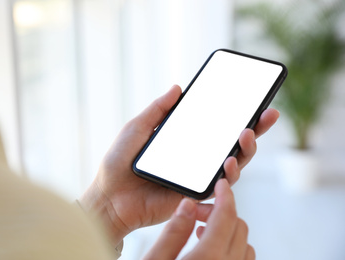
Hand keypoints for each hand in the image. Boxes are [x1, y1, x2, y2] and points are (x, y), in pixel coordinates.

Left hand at [79, 85, 278, 246]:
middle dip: (254, 129)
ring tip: (246, 135)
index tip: (253, 100)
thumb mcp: (137, 128)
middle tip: (266, 114)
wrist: (110, 196)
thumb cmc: (118, 163)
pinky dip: (229, 174)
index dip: (235, 114)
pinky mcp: (195, 195)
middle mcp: (195, 158)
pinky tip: (231, 161)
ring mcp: (197, 177)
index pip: (215, 126)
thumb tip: (178, 88)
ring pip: (233, 164)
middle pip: (231, 144)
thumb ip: (158, 109)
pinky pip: (219, 185)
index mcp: (184, 141)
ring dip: (246, 150)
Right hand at [143, 179, 254, 259]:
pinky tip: (210, 248)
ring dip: (228, 230)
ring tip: (201, 231)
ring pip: (245, 243)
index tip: (221, 183)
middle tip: (197, 212)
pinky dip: (232, 246)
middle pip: (239, 226)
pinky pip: (243, 258)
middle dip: (222, 212)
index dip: (225, 195)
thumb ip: (173, 233)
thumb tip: (188, 205)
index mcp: (209, 258)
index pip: (226, 216)